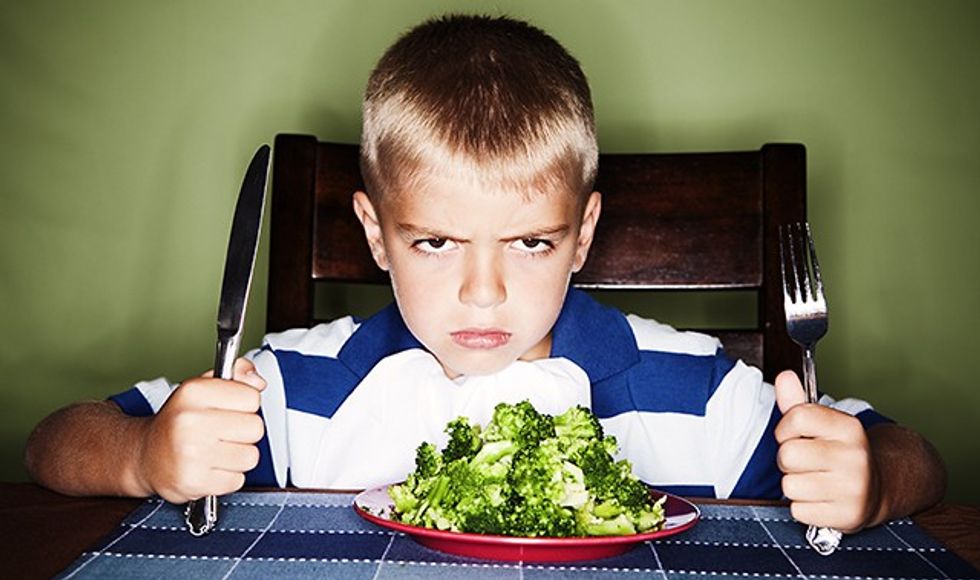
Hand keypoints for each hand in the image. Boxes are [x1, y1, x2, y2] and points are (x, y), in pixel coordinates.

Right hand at [136, 358, 265, 503]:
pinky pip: (237, 480)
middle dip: (243, 433)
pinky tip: (209, 468)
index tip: (229, 410)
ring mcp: (190, 453)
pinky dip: (227, 478)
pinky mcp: (193, 481)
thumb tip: (257, 381)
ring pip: (250, 457)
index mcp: (194, 392)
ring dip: (237, 457)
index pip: (252, 398)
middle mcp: (189, 420)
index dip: (245, 406)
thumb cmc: (178, 422)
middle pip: (255, 428)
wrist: (144, 456)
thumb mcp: (201, 388)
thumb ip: (235, 376)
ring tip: (215, 451)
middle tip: (222, 433)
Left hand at [774, 370, 880, 532]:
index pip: (797, 418)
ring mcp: (852, 488)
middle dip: (788, 459)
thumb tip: (784, 376)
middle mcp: (853, 456)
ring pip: (790, 485)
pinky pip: (798, 510)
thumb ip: (798, 402)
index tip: (794, 435)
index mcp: (848, 428)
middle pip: (788, 454)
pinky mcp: (846, 515)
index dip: (786, 428)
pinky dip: (803, 506)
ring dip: (795, 484)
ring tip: (814, 480)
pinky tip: (820, 499)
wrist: (879, 488)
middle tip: (805, 461)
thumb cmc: (841, 453)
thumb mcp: (825, 424)